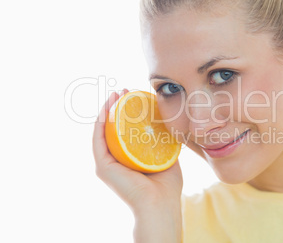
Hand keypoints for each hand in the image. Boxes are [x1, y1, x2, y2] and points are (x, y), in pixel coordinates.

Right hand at [92, 89, 182, 214]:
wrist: (161, 204)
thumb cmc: (167, 186)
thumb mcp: (167, 157)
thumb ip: (165, 144)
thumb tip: (171, 125)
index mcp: (128, 159)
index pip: (123, 132)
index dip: (126, 113)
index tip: (133, 96)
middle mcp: (115, 161)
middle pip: (111, 129)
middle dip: (115, 107)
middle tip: (124, 91)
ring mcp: (107, 164)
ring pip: (103, 131)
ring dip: (107, 110)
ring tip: (116, 94)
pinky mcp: (103, 167)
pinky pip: (98, 140)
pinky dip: (101, 123)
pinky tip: (107, 108)